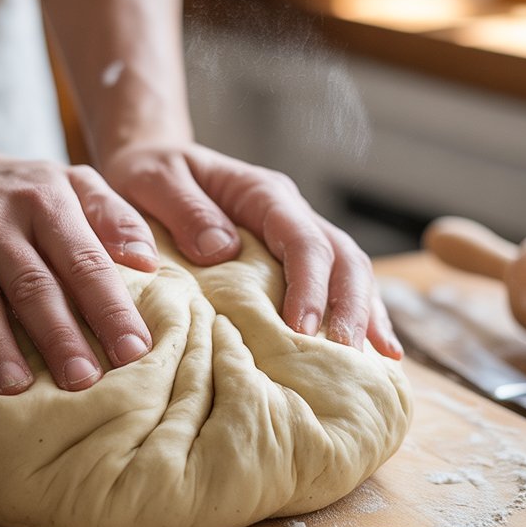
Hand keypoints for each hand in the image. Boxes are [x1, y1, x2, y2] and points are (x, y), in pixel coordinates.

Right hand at [0, 145, 159, 394]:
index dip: (109, 306)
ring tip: (18, 388)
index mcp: (45, 201)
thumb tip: (149, 262)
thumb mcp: (74, 184)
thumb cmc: (22, 191)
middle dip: (58, 335)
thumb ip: (116, 218)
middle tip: (83, 380)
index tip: (133, 350)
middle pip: (30, 285)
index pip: (83, 260)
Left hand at [101, 143, 402, 359]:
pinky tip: (377, 354)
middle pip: (341, 256)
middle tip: (346, 357)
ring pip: (350, 270)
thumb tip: (221, 250)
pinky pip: (337, 284)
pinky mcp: (293, 260)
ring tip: (376, 364)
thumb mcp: (151, 180)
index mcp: (262, 193)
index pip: (301, 239)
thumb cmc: (149, 172)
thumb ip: (183, 210)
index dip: (309, 285)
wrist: (151, 163)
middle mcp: (290, 212)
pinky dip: (360, 316)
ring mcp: (298, 234)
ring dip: (366, 314)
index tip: (303, 330)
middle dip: (351, 306)